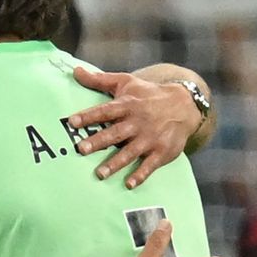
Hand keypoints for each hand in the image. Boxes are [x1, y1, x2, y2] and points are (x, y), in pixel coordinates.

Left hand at [69, 67, 202, 189]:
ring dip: (115, 163)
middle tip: (81, 149)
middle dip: (99, 141)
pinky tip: (129, 184)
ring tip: (100, 174)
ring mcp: (150, 138)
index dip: (89, 116)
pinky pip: (150, 165)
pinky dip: (140, 175)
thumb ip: (99, 80)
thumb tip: (75, 71)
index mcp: (127, 105)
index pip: (105, 110)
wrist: (184, 104)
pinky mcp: (162, 151)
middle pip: (115, 133)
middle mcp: (138, 122)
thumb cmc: (148, 94)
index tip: (72, 122)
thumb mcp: (126, 82)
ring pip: (130, 152)